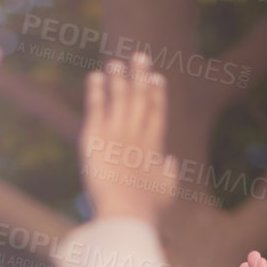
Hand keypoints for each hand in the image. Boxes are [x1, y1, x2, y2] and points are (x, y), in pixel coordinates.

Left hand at [80, 53, 177, 225]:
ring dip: (118, 78)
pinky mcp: (96, 135)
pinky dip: (96, 90)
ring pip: (119, 97)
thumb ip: (170, 174)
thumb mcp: (166, 191)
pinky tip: (95, 76)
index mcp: (155, 145)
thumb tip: (171, 161)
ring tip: (115, 63)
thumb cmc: (147, 208)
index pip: (158, 112)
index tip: (158, 78)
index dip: (157, 93)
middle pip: (140, 97)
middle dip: (140, 76)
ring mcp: (117, 131)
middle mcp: (137, 133)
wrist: (126, 210)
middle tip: (140, 57)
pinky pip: (96, 106)